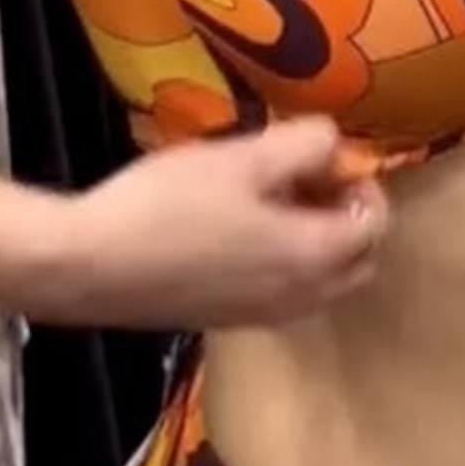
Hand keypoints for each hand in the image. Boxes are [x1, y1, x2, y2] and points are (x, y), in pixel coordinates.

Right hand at [30, 116, 388, 327]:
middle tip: (311, 178)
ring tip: (274, 199)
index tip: (327, 155)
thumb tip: (334, 143)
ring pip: (320, 283)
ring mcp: (263, 317)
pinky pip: (282, 295)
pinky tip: (238, 229)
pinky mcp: (226, 321)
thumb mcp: (244, 158)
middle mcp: (300, 298)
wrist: (90, 266)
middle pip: (357, 261)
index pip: (374, 224)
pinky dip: (285, 264)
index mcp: (314, 256)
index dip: (362, 183)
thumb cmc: (171, 205)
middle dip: (349, 217)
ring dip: (317, 242)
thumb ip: (305, 145)